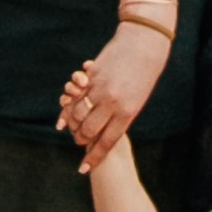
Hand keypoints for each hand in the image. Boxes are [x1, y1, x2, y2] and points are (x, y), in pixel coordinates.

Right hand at [59, 30, 164, 168]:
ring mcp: (100, 89)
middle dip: (81, 139)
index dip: (94, 157)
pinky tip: (66, 107)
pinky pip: (76, 95)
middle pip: (89, 130)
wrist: (144, 43)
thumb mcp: (137, 100)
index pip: (107, 142)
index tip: (84, 168)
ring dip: (73, 122)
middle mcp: (112, 103)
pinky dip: (69, 103)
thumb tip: (106, 133)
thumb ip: (122, 116)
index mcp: (127, 113)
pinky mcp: (91, 76)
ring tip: (73, 125)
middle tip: (78, 142)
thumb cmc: (144, 74)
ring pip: (79, 113)